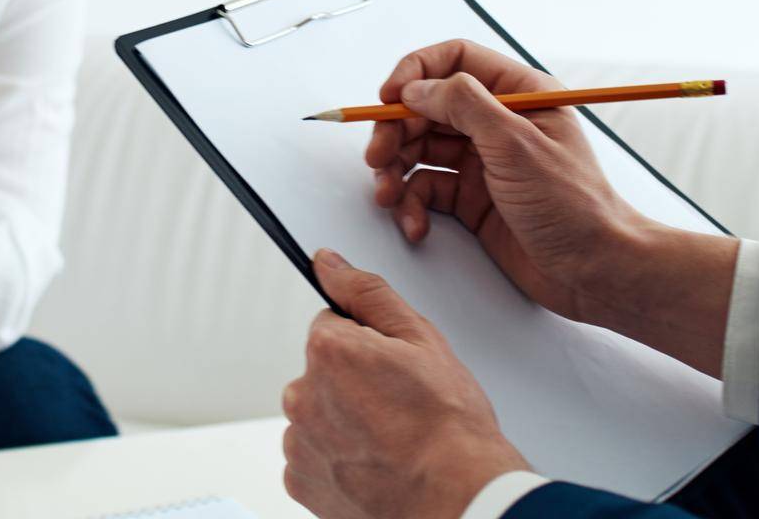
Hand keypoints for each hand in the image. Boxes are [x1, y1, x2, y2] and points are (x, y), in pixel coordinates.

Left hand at [282, 249, 527, 518]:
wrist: (458, 499)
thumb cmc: (448, 426)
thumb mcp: (420, 339)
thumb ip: (367, 292)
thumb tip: (328, 263)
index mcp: (327, 350)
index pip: (332, 326)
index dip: (369, 345)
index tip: (393, 370)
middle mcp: (302, 395)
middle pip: (323, 372)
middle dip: (354, 383)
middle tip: (398, 407)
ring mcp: (301, 443)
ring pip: (320, 415)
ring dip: (345, 422)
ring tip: (391, 440)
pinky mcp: (303, 482)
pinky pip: (315, 456)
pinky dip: (339, 459)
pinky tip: (375, 464)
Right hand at [368, 38, 737, 375]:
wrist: (595, 272)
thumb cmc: (574, 207)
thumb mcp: (516, 144)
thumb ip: (464, 105)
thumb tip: (417, 87)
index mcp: (519, 94)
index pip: (454, 60)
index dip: (415, 72)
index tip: (388, 97)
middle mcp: (497, 122)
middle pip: (426, 107)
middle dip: (396, 130)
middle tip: (378, 157)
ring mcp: (482, 161)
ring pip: (419, 149)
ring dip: (396, 169)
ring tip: (388, 194)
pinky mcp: (471, 198)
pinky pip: (425, 188)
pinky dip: (411, 204)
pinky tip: (415, 223)